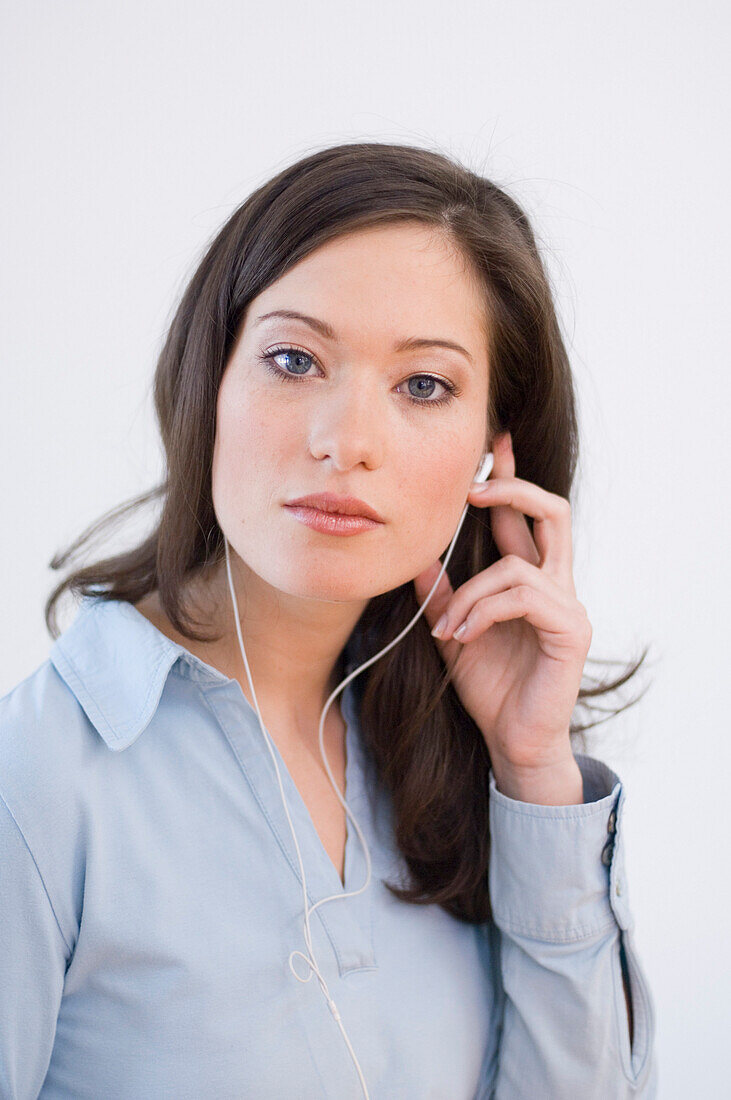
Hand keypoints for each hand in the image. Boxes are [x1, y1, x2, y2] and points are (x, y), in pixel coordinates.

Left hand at [413, 431, 591, 794]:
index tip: (494, 445)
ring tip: (449, 628)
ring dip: (472, 593)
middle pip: (552, 512)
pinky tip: (464, 636)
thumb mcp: (454, 632)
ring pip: (518, 564)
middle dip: (513, 489)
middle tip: (475, 487)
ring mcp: (568, 606)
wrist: (512, 742)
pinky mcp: (571, 629)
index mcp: (529, 580)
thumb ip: (442, 595)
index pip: (524, 517)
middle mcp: (555, 584)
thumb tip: (416, 557)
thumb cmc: (490, 689)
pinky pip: (523, 595)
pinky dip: (483, 611)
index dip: (510, 479)